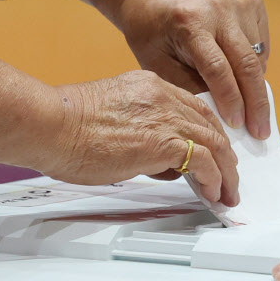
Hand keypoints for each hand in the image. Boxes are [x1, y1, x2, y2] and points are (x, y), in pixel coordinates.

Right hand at [42, 70, 239, 205]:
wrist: (50, 124)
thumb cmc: (66, 126)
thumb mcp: (113, 120)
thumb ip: (142, 135)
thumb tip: (162, 163)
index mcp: (150, 87)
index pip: (194, 109)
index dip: (209, 132)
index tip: (214, 150)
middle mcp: (163, 97)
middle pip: (209, 126)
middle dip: (224, 155)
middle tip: (229, 175)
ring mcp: (165, 117)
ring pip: (214, 143)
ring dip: (225, 171)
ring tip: (227, 192)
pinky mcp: (164, 142)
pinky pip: (203, 161)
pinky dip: (214, 179)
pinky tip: (213, 192)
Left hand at [118, 0, 270, 139]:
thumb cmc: (152, 30)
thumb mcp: (156, 62)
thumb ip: (188, 86)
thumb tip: (220, 115)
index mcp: (189, 22)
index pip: (217, 68)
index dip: (230, 99)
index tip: (237, 125)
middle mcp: (219, 7)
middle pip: (247, 63)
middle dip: (256, 102)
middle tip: (260, 131)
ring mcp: (238, 1)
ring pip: (258, 56)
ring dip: (256, 85)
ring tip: (249, 107)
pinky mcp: (251, 1)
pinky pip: (261, 44)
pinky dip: (256, 65)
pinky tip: (242, 75)